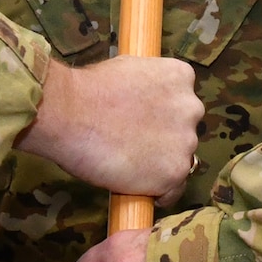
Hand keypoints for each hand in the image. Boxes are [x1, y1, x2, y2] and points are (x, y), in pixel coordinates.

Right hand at [21, 58, 201, 202]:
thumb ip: (148, 85)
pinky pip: (173, 189)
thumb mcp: (128, 69)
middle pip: (185, 130)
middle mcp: (191, 107)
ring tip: (130, 164)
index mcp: (181, 77)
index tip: (144, 123)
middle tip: (135, 144)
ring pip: (180, 159)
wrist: (70, 114)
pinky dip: (158, 191)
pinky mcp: (174, 171)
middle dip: (164, 137)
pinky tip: (138, 186)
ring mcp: (185, 141)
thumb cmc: (88, 90)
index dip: (162, 115)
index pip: (183, 101)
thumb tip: (145, 99)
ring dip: (161, 163)